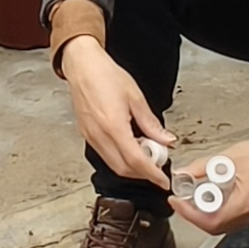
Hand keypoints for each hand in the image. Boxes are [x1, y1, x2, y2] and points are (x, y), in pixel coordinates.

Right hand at [61, 37, 173, 188]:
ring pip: (113, 165)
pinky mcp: (86, 135)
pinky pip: (105, 155)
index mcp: (113, 126)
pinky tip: (130, 146)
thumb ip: (151, 123)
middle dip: (143, 173)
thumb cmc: (105, 75)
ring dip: (132, 166)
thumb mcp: (135, 97)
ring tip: (146, 152)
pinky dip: (120, 158)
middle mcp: (99, 136)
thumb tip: (166, 139)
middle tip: (158, 163)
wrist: (83, 66)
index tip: (163, 180)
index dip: (152, 174)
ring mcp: (90, 137)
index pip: (136, 161)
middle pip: (124, 169)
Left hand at [169, 137, 248, 235]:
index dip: (189, 214)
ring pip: (220, 226)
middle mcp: (246, 215)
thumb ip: (201, 167)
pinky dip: (213, 213)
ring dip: (202, 215)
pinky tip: (207, 199)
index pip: (210, 221)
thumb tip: (183, 173)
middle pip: (213, 227)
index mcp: (243, 204)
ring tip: (191, 199)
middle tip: (181, 201)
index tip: (177, 202)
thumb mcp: (227, 157)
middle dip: (193, 215)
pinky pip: (228, 220)